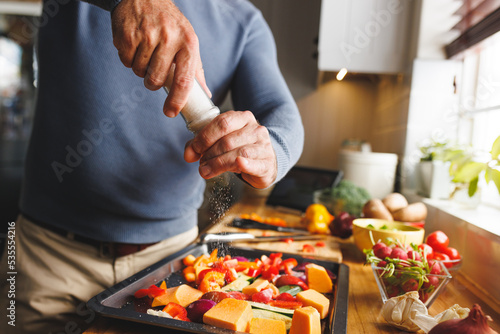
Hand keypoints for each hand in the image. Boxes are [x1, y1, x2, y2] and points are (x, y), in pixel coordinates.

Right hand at [111, 0, 209, 116]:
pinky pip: (126, 61)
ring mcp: (147, 36)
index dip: (177, 101)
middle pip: (157, 80)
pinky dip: (128, 59)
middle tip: (154, 70)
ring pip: (140, 72)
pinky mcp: (127, 35)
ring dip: (140, 68)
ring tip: (145, 51)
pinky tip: (134, 44)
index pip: (185, 81)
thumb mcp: (188, 41)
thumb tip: (206, 95)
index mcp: (189, 43)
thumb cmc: (170, 24)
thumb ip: (196, 69)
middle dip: (152, 82)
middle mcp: (169, 38)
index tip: (170, 112)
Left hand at [184, 111, 277, 188]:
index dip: (205, 137)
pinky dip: (245, 165)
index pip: (222, 122)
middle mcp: (256, 129)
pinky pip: (254, 164)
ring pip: (238, 153)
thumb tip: (188, 155)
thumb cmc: (239, 149)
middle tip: (201, 164)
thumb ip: (201, 145)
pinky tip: (238, 165)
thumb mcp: (220, 142)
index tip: (195, 149)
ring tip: (206, 171)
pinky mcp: (267, 163)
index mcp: (243, 118)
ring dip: (218, 164)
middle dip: (209, 154)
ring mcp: (264, 146)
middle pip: (227, 140)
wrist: (264, 162)